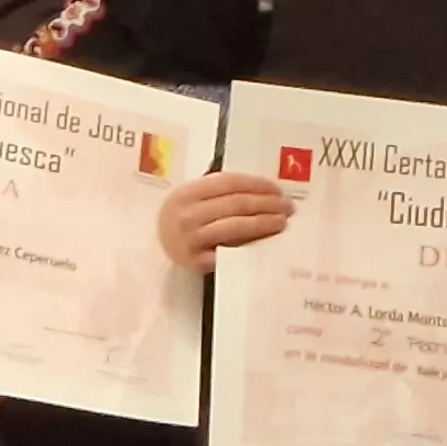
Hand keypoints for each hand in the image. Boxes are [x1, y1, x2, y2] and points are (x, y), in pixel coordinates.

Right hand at [159, 171, 291, 272]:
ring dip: (264, 223)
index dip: (257, 184)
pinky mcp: (198, 262)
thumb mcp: (192, 198)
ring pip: (237, 226)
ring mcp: (193, 239)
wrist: (158, 248)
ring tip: (282, 222)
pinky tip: (266, 242)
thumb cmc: (183, 218)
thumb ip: (220, 191)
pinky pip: (231, 251)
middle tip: (288, 206)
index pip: (230, 183)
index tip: (278, 190)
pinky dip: (252, 244)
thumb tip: (264, 190)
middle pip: (237, 203)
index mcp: (188, 192)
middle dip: (267, 203)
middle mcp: (189, 214)